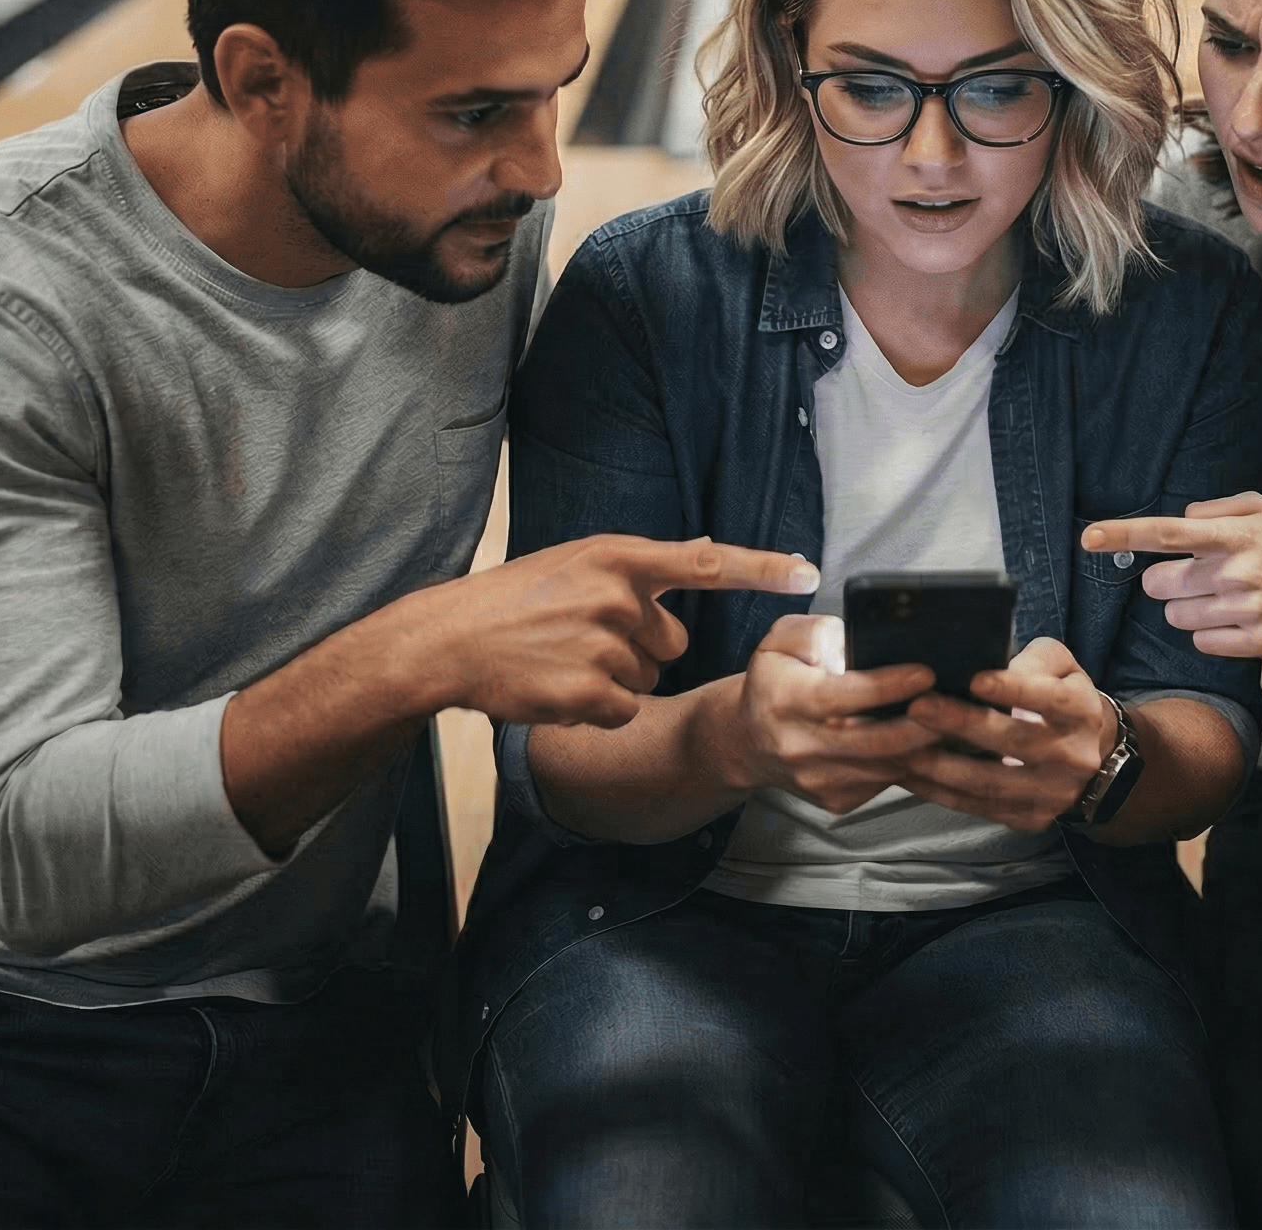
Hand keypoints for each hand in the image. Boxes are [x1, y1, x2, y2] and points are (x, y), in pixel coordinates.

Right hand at [424, 535, 819, 727]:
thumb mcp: (579, 561)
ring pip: (648, 678)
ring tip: (564, 659)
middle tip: (585, 639)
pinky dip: (600, 708)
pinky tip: (561, 688)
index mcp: (619, 556)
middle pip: (673, 642)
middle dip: (641, 649)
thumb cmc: (518, 598)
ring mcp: (603, 645)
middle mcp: (618, 596)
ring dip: (615, 679)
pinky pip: (626, 710)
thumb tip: (704, 551)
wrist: (452, 639)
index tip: (809, 572)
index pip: (707, 561)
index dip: (762, 567)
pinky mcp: (588, 692)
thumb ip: (639, 567)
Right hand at [733, 615, 938, 814]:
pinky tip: (928, 741)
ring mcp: (820, 778)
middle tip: (955, 700)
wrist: (749, 739)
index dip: (888, 686)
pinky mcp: (837, 799)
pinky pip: (885, 781)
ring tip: (953, 719)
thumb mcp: (780, 641)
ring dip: (924, 746)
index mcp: (786, 701)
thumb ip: (815, 631)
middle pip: (875, 741)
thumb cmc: (773, 681)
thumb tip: (853, 638)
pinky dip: (911, 762)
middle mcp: (801, 746)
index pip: (842, 697)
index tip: (925, 672)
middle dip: (922, 723)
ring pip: (886, 767)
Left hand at [896, 637, 1116, 830]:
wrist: (1093, 755)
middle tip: (917, 707)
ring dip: (942, 767)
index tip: (975, 680)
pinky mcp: (1031, 818)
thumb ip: (1034, 660)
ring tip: (902, 747)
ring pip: (991, 783)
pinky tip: (911, 775)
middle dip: (962, 725)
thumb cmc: (1062, 695)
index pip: (1049, 699)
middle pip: (1013, 742)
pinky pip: (980, 808)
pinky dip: (941, 793)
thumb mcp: (1061, 665)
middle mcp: (1073, 756)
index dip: (1013, 690)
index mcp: (1081, 711)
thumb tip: (997, 665)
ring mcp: (1052, 794)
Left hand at [1082, 491, 1261, 659]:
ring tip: (1221, 596)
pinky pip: (1204, 643)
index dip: (1124, 535)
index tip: (1089, 536)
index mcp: (1234, 535)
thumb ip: (1216, 509)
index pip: (1167, 533)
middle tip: (1189, 576)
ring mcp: (1247, 610)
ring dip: (1187, 608)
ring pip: (1178, 617)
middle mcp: (1236, 572)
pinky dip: (1210, 632)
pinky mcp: (1258, 643)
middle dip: (1163, 582)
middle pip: (1161, 585)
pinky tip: (1235, 617)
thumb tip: (1180, 520)